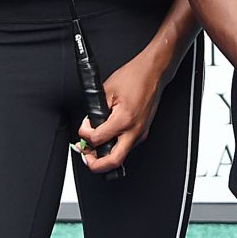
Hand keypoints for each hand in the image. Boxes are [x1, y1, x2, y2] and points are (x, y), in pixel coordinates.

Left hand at [76, 51, 168, 174]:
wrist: (154, 73)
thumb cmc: (134, 77)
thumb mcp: (107, 90)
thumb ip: (95, 110)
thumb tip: (88, 124)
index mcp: (124, 120)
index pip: (99, 140)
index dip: (86, 136)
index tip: (83, 130)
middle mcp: (135, 131)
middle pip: (114, 162)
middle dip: (96, 164)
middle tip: (86, 157)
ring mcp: (141, 133)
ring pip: (121, 156)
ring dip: (105, 155)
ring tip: (93, 147)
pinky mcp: (143, 132)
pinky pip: (127, 146)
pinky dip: (114, 146)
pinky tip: (107, 138)